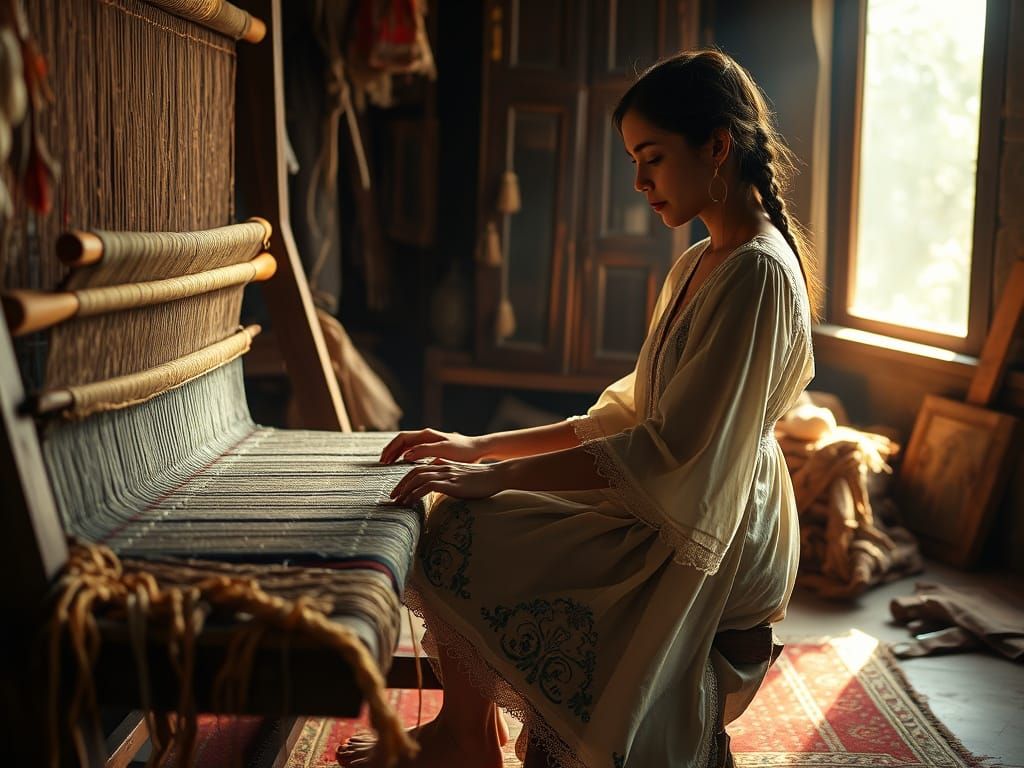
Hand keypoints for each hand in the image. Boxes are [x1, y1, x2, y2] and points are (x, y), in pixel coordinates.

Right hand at [379, 428, 486, 464]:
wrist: (478, 449)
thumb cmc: (463, 450)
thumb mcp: (444, 450)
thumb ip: (424, 451)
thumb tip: (405, 455)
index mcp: (426, 435)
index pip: (402, 438)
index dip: (391, 448)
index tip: (383, 460)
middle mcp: (426, 436)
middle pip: (402, 441)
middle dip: (390, 450)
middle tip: (382, 463)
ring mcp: (429, 442)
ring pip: (407, 445)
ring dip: (396, 453)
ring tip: (389, 464)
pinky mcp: (434, 448)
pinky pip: (414, 450)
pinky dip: (405, 456)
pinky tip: (404, 465)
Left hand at [388, 459, 506, 504]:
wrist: (497, 475)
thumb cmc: (482, 481)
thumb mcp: (462, 480)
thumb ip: (450, 483)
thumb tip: (439, 494)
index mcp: (444, 466)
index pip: (419, 469)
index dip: (406, 479)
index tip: (399, 492)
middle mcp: (443, 468)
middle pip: (414, 472)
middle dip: (401, 485)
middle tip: (392, 498)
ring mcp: (447, 475)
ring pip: (418, 478)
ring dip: (405, 490)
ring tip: (398, 502)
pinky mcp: (452, 483)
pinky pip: (428, 486)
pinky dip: (416, 493)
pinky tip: (410, 502)